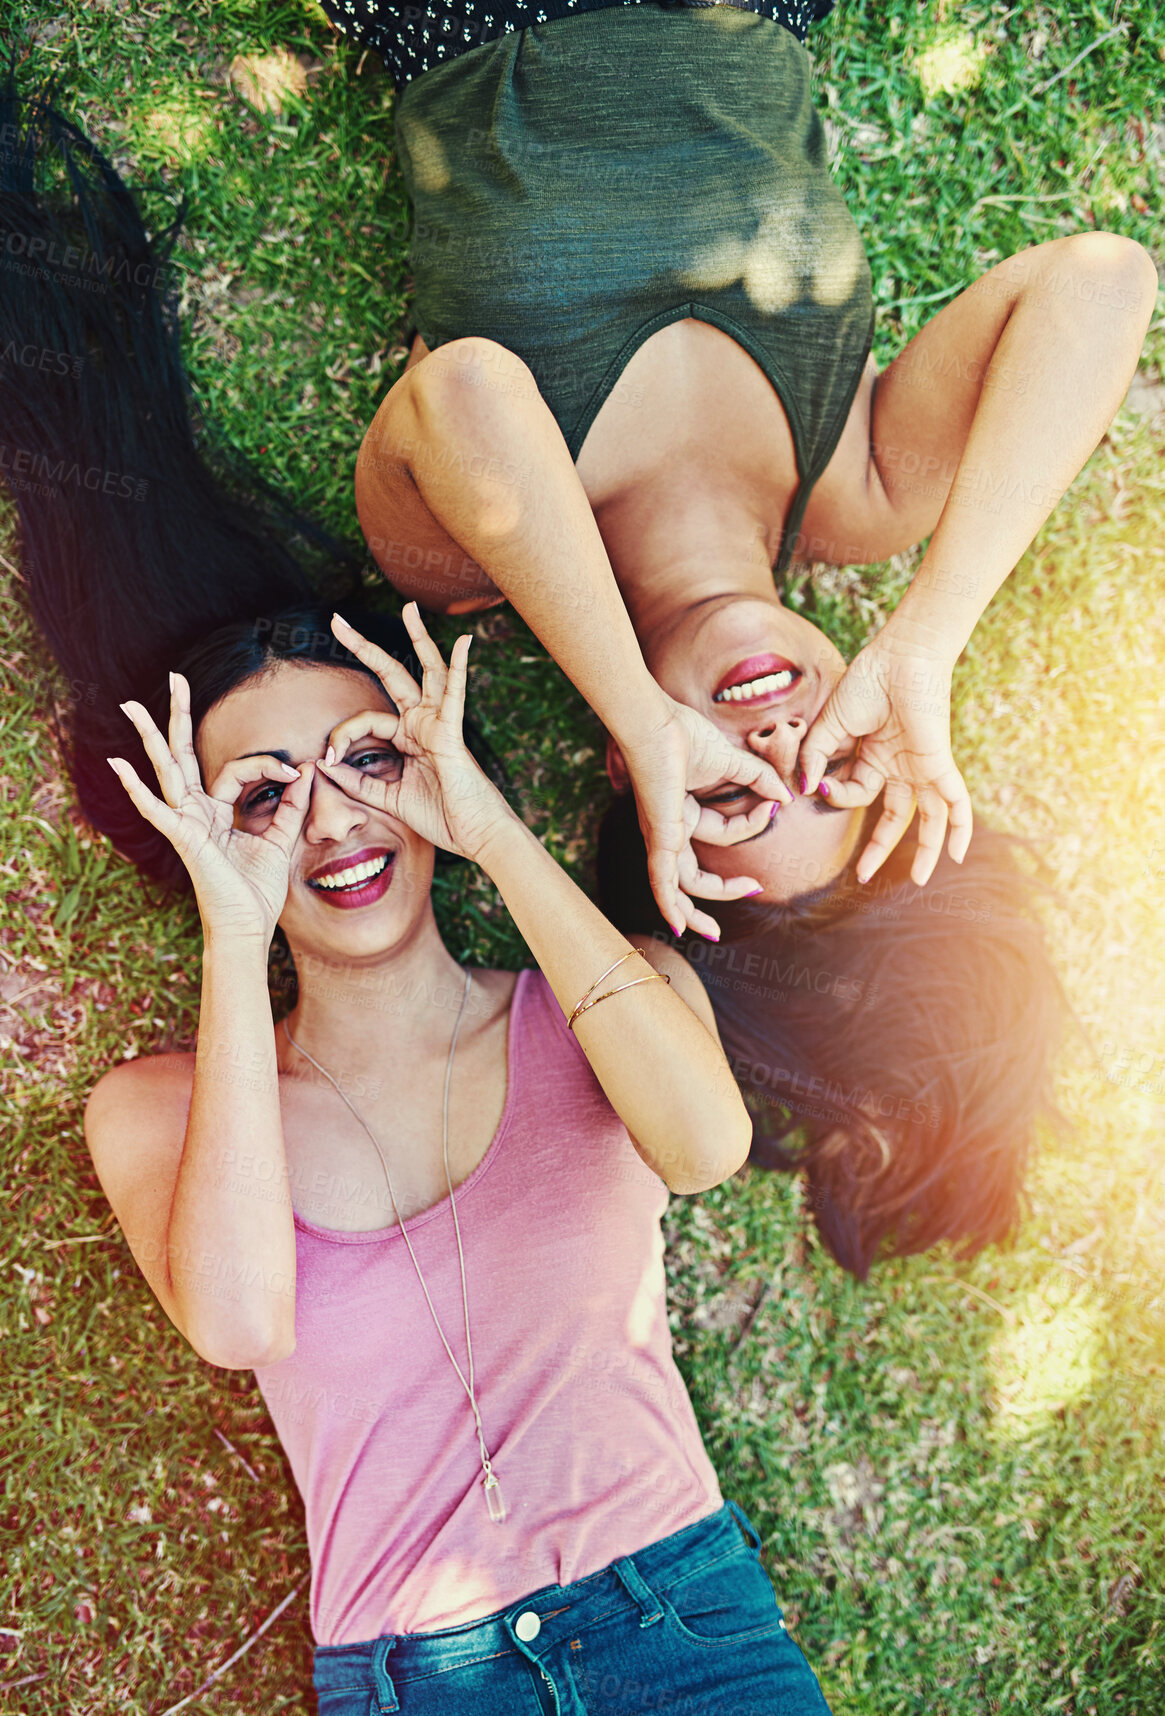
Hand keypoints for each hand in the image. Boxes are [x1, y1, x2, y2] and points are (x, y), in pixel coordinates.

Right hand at [109, 676, 313, 942]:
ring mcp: (186, 824)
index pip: (236, 770)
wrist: (248, 928)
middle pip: (184, 756)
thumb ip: (291, 807)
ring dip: (150, 738)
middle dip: (179, 717)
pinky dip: (137, 789)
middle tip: (175, 678)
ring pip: (167, 772)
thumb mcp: (279, 841)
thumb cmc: (257, 892)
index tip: (297, 769)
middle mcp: (196, 813)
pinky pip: (158, 811)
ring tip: (130, 705)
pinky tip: (117, 765)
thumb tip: (306, 771)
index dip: (268, 765)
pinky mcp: (184, 840)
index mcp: (217, 813)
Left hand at [317, 604, 509, 859]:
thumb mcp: (388, 799)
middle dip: (364, 647)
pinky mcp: (453, 734)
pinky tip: (463, 642)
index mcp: (409, 738)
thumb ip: (358, 782)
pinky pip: (455, 696)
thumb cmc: (442, 817)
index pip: (366, 720)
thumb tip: (325, 765)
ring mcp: (439, 724)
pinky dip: (458, 668)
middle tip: (338, 620)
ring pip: (426, 671)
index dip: (341, 735)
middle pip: (392, 675)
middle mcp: (423, 724)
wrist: (476, 836)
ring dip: (418, 638)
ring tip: (409, 608)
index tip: (326, 759)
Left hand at [619, 697, 792, 938]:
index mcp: (683, 811)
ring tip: (713, 931)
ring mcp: (660, 835)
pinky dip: (668, 903)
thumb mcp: (731, 762)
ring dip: (694, 912)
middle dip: (720, 890)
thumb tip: (787, 796)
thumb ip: (760, 778)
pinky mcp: (658, 837)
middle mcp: (669, 829)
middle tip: (752, 887)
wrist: (657, 724)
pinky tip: (678, 925)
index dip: (753, 823)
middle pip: (691, 874)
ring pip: (677, 886)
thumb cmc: (683, 733)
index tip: (774, 806)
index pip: (724, 832)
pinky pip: (660, 879)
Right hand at [797, 635, 971, 885]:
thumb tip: (804, 789)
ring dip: (925, 850)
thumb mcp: (829, 724)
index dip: (833, 795)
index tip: (814, 783)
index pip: (853, 792)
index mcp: (873, 757)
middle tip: (863, 874)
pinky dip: (960, 828)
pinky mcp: (939, 764)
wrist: (900, 657)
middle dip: (879, 847)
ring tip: (917, 879)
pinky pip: (956, 802)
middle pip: (894, 817)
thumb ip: (815, 756)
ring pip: (928, 818)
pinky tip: (959, 855)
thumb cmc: (866, 681)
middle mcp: (899, 766)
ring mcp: (921, 767)